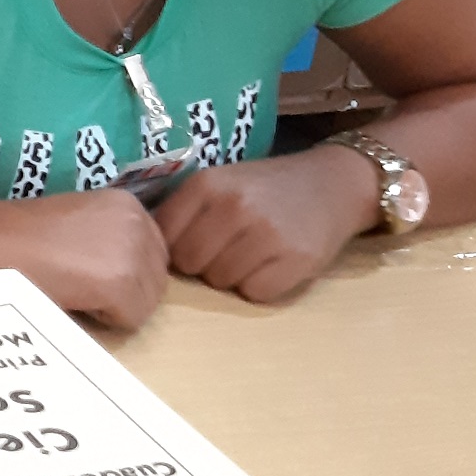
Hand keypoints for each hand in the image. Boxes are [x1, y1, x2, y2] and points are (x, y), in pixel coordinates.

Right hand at [0, 189, 169, 331]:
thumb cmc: (17, 236)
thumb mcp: (77, 222)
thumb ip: (110, 237)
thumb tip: (124, 271)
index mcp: (128, 203)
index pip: (151, 256)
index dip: (118, 271)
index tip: (80, 265)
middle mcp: (140, 221)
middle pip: (155, 280)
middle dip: (122, 290)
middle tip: (74, 278)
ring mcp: (133, 252)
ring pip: (146, 303)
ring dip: (112, 306)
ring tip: (71, 285)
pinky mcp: (121, 282)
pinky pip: (130, 320)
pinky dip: (102, 319)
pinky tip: (72, 296)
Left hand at [153, 148, 377, 304]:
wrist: (332, 184)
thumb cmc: (265, 188)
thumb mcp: (220, 182)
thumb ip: (184, 210)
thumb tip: (143, 247)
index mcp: (207, 184)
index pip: (163, 237)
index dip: (175, 246)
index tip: (193, 242)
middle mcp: (234, 206)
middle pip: (189, 264)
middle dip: (203, 263)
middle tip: (227, 249)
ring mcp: (266, 234)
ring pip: (220, 281)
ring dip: (232, 275)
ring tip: (252, 253)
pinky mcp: (297, 260)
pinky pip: (255, 293)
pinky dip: (261, 286)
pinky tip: (273, 264)